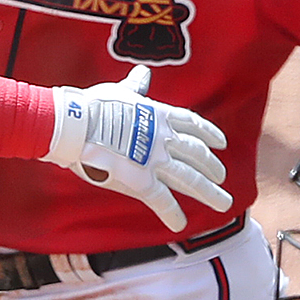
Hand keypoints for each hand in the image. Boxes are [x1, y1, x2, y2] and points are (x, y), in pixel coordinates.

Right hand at [45, 66, 230, 233]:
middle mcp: (164, 139)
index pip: (193, 125)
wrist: (76, 125)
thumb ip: (135, 87)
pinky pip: (162, 201)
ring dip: (209, 192)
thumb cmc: (93, 105)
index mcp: (160, 115)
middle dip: (212, 167)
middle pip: (197, 155)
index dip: (209, 134)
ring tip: (223, 203)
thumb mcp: (121, 91)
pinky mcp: (141, 182)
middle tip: (222, 176)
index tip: (220, 143)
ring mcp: (155, 161)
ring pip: (190, 180)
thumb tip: (143, 74)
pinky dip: (172, 214)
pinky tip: (180, 225)